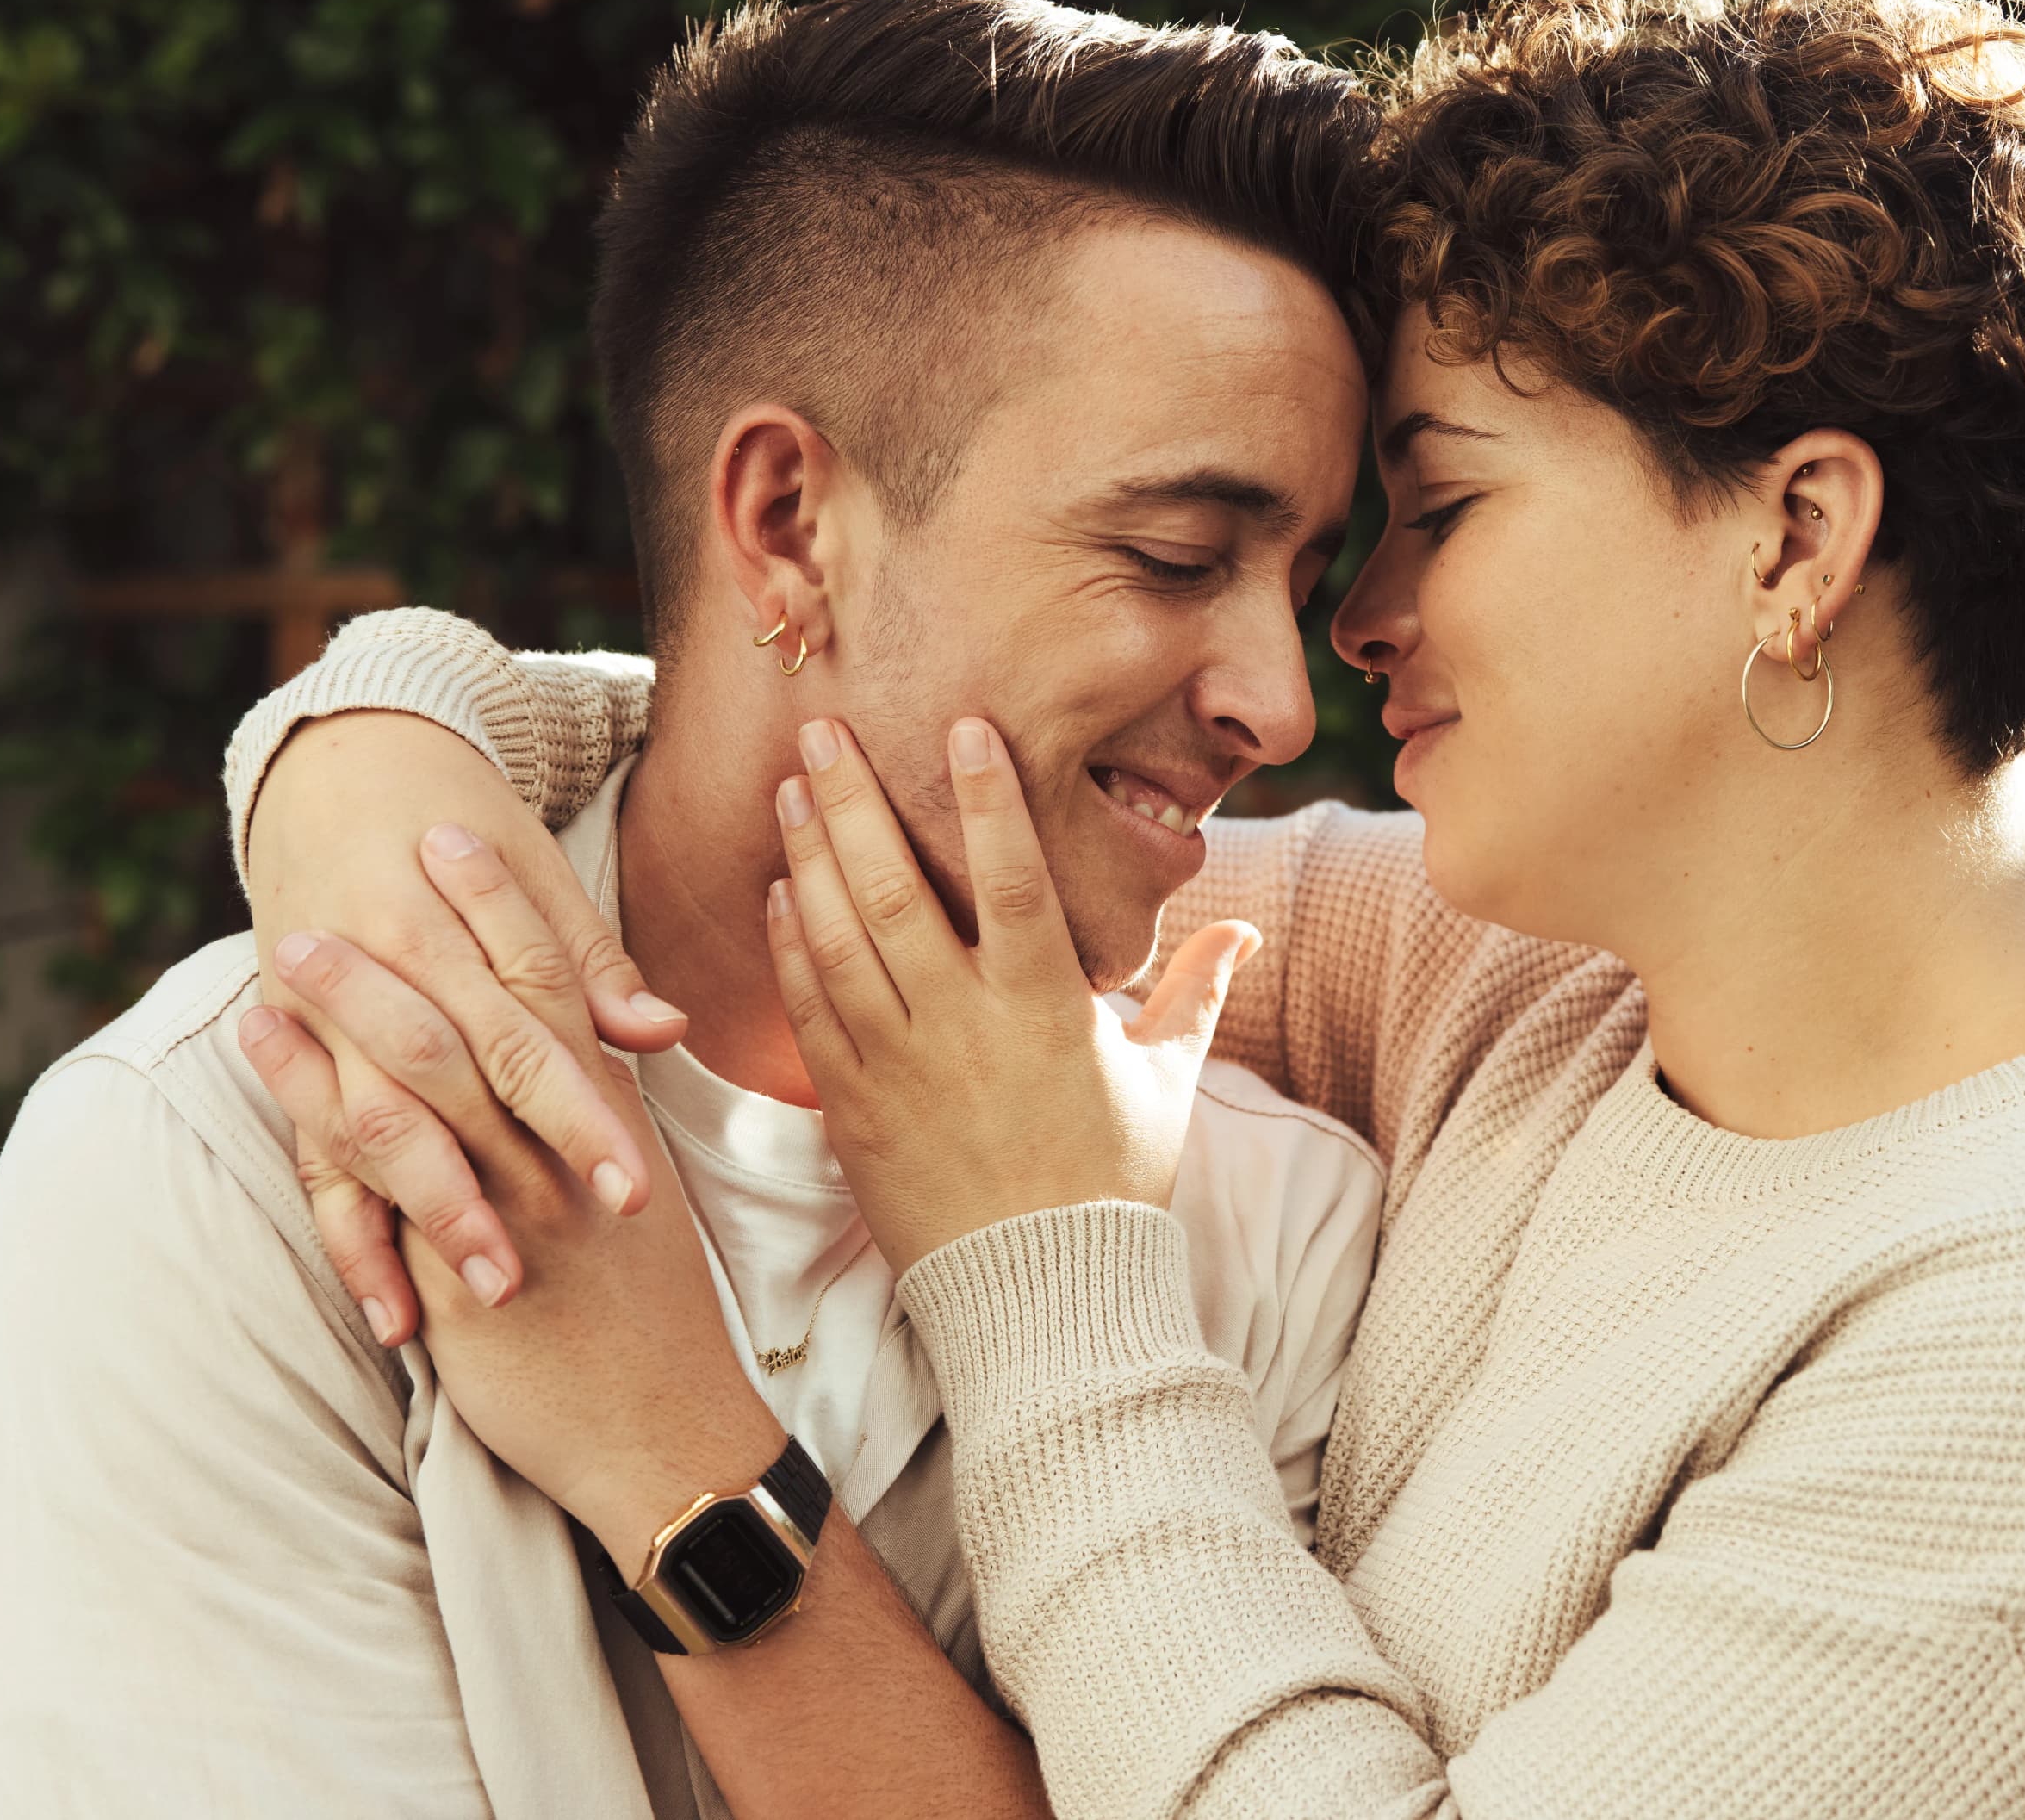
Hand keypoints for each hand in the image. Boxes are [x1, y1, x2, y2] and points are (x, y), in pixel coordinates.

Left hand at [239, 837, 783, 1560]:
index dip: (507, 907)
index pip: (557, 985)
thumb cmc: (648, 1324)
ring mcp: (509, 1205)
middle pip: (481, 1008)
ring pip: (420, 1073)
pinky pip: (373, 1167)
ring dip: (351, 1000)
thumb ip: (606, 1119)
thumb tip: (619, 1041)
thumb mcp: (636, 1204)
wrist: (667, 1434)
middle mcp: (559, 1150)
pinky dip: (313, 1095)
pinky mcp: (458, 1268)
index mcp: (607, 1122)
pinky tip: (264, 1048)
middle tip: (364, 851)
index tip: (461, 837)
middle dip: (421, 926)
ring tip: (292, 937)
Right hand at [245, 711, 688, 1343]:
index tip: (634, 1190)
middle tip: (558, 1266)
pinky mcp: (294, 1059)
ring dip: (429, 1216)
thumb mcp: (533, 871)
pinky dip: (351, 1242)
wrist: (339, 766)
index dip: (580, 1115)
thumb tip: (663, 1035)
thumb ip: (589, 965)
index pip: (528, 1038)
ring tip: (490, 1293)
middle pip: (448, 1092)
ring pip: (373, 1130)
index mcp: (448, 929)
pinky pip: (313, 1164)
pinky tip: (391, 1319)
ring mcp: (325, 1022)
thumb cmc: (461, 827)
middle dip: (500, 1184)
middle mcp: (381, 976)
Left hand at [762, 716, 1255, 1278]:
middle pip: (896, 890)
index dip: (987, 797)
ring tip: (788, 790)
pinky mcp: (854, 1110)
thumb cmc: (1112, 1185)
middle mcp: (963, 1024)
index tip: (961, 726)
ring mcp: (900, 1066)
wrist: (1042, 1299)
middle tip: (822, 732)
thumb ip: (1196, 991)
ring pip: (839, 939)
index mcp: (1044, 1007)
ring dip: (810, 857)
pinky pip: (809, 1012)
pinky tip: (781, 894)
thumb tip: (1243, 930)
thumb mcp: (1168, 1081)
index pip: (1014, 876)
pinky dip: (791, 948)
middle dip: (855, 802)